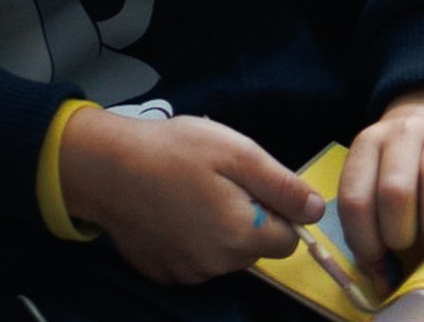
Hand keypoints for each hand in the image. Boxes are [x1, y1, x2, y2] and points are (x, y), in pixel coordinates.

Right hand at [58, 110, 320, 285]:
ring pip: (226, 255)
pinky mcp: (162, 272)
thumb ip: (282, 187)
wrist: (106, 166)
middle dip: (249, 219)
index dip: (277, 210)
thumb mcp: (239, 154)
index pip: (288, 239)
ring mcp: (185, 273)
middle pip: (256, 248)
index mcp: (240, 237)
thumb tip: (317, 211)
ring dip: (221, 230)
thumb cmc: (176, 151)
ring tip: (195, 193)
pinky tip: (174, 211)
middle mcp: (215, 266)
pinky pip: (195, 260)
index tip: (252, 184)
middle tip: (220, 182)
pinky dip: (193, 240)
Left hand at [340, 87, 423, 277]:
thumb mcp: (376, 190)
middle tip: (410, 243)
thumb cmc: (404, 172)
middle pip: (396, 192)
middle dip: (402, 234)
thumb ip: (372, 233)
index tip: (379, 258)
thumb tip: (385, 283)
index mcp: (367, 145)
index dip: (366, 242)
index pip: (355, 201)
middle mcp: (403, 132)